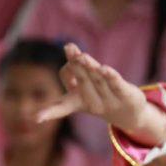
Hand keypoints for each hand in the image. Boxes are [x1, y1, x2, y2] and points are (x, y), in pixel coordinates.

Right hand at [37, 43, 156, 133]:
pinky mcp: (126, 95)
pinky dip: (110, 76)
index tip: (36, 119)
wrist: (130, 114)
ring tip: (81, 56)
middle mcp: (94, 102)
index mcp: (79, 102)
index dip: (49, 112)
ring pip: (98, 79)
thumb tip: (69, 46)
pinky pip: (117, 84)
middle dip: (75, 65)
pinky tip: (104, 68)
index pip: (62, 106)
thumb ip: (77, 65)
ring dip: (89, 67)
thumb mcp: (87, 84)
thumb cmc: (102, 97)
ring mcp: (111, 100)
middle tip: (69, 49)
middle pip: (82, 80)